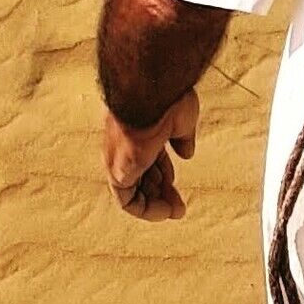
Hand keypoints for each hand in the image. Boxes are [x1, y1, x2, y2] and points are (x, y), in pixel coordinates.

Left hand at [102, 89, 199, 221]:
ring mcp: (118, 157)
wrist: (152, 92)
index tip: (176, 182)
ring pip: (133, 190)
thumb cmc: (167, 98)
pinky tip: (165, 211)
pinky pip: (127, 201)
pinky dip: (146, 209)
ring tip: (175, 211)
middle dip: (161, 192)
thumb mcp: (182, 119)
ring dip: (155, 204)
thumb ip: (183, 137)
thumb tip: (186, 154)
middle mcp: (123, 144)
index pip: (147, 156)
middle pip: (141, 175)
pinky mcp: (117, 171)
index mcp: (137, 127)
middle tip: (179, 206)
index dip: (163, 172)